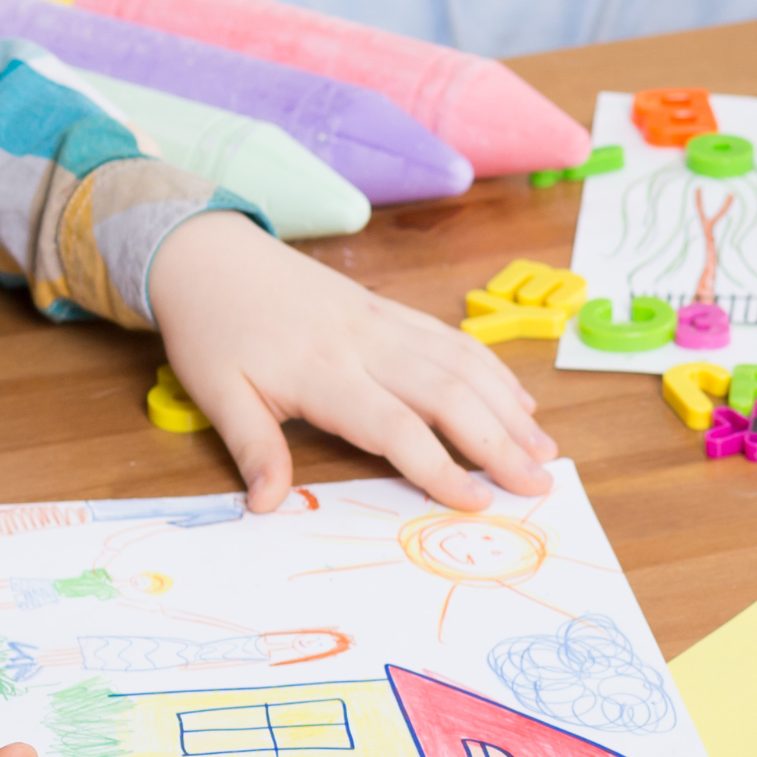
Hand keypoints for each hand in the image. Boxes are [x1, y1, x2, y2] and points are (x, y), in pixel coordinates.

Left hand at [145, 211, 557, 511]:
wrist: (211, 252)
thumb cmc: (213, 329)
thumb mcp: (216, 392)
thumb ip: (251, 447)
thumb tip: (266, 505)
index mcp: (323, 373)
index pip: (395, 427)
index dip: (440, 467)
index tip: (477, 503)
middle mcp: (366, 344)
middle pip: (449, 395)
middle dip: (500, 443)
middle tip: (540, 485)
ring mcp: (384, 322)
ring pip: (463, 364)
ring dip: (509, 408)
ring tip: (544, 450)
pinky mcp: (390, 309)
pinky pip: (453, 340)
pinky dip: (493, 371)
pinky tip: (516, 401)